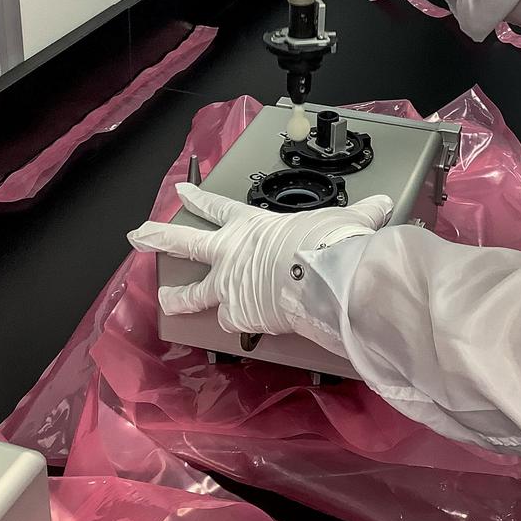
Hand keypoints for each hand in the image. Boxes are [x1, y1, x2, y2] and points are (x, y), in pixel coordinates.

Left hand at [128, 183, 394, 335]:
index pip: (219, 207)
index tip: (181, 191)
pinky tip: (232, 329)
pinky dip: (233, 324)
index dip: (199, 198)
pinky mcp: (238, 315)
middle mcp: (231, 254)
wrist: (321, 276)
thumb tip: (383, 204)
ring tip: (164, 299)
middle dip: (160, 237)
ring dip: (176, 296)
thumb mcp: (344, 219)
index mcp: (252, 225)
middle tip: (138, 234)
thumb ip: (361, 213)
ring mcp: (230, 286)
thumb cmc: (328, 241)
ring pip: (194, 292)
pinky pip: (231, 322)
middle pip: (187, 243)